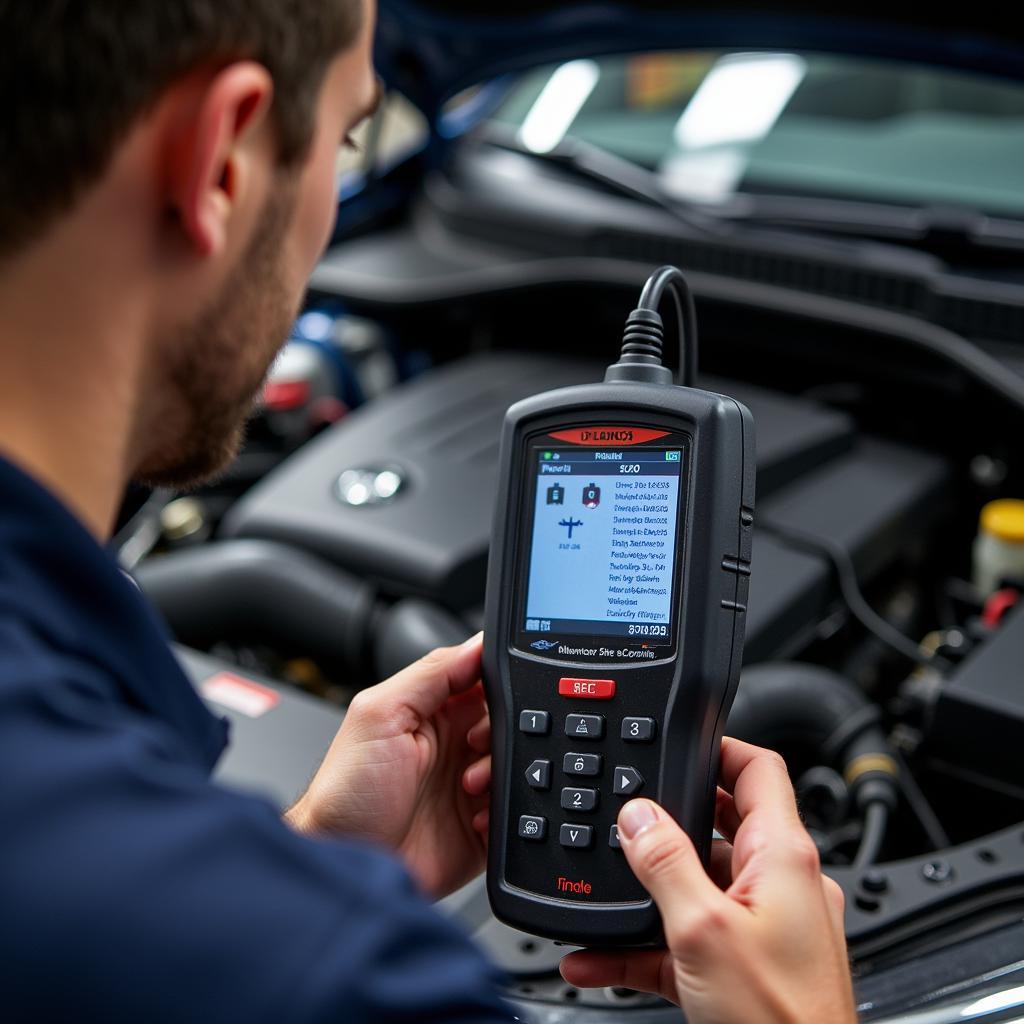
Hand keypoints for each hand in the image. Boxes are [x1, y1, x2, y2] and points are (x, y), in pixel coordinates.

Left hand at [286, 635, 491, 899]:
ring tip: (469, 787)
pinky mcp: (482, 828)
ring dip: (504, 774)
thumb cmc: (344, 793)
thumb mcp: (379, 714)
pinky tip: (478, 817)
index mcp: (434, 710)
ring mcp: (471, 787)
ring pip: (520, 765)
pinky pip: (517, 813)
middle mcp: (456, 745)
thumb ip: (431, 674)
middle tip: (476, 747)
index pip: (483, 678)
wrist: (345, 863)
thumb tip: (477, 643)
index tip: (500, 693)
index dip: (498, 682)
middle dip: (507, 731)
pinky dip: (508, 812)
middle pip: (510, 720)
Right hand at [560, 738, 855, 1023]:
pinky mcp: (748, 966)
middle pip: (723, 824)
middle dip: (670, 819)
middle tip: (628, 813)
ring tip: (605, 889)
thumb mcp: (703, 930)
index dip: (718, 746)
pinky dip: (647, 942)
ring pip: (700, 885)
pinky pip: (690, 937)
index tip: (677, 741)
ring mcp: (768, 926)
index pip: (758, 769)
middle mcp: (783, 884)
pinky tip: (599, 955)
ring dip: (650, 889)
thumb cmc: (779, 1020)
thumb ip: (665, 863)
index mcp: (784, 856)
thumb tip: (637, 814)